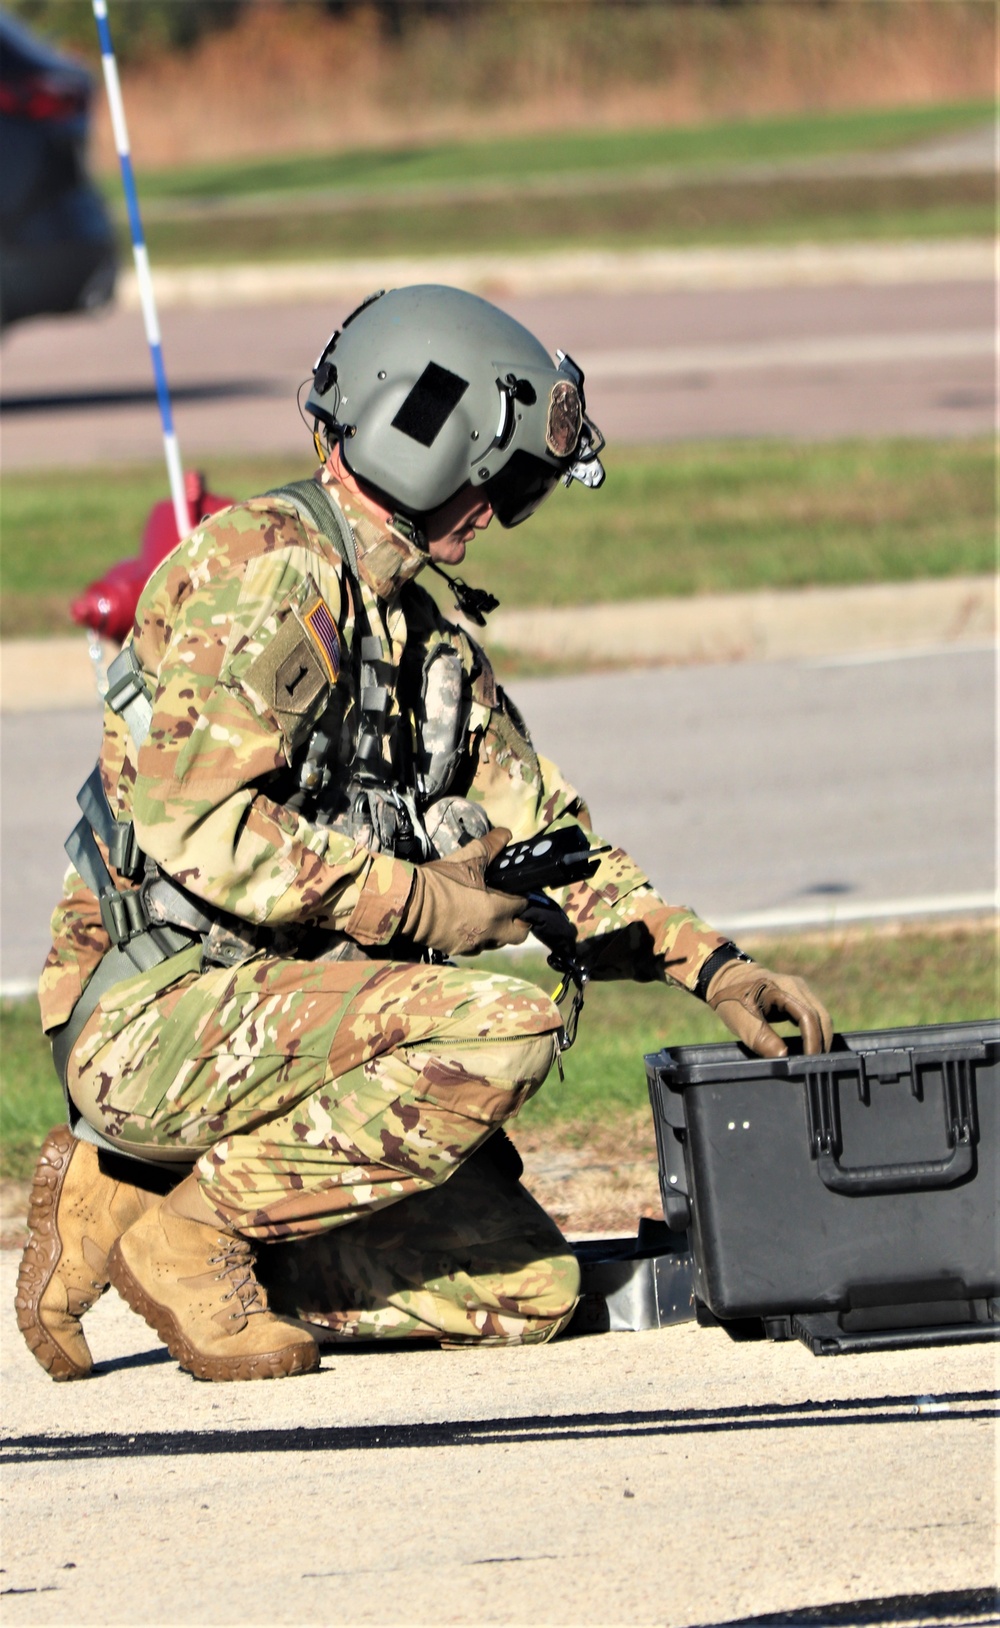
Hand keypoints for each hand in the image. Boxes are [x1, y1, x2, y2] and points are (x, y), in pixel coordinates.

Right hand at [401, 827, 528, 955]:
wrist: (409, 901)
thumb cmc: (440, 880)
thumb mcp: (468, 857)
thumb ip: (491, 845)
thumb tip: (506, 834)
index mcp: (498, 909)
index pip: (525, 906)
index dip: (523, 898)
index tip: (516, 892)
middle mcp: (490, 931)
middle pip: (519, 935)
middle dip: (519, 923)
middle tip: (510, 910)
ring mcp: (474, 944)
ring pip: (498, 942)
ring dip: (498, 931)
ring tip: (487, 915)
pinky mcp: (457, 950)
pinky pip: (476, 947)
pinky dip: (477, 938)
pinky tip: (467, 924)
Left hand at [706, 960, 832, 1057]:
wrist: (725, 979)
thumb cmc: (732, 999)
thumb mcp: (742, 1021)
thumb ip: (763, 1039)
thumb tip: (784, 1057)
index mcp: (784, 988)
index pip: (809, 1017)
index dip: (813, 1041)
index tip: (810, 1061)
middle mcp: (797, 986)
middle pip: (821, 1017)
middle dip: (822, 1041)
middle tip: (816, 1065)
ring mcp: (799, 989)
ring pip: (820, 1016)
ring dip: (821, 1037)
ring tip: (814, 1059)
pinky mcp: (798, 996)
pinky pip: (812, 1015)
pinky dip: (814, 1031)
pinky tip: (810, 1047)